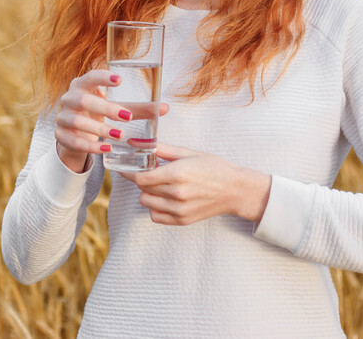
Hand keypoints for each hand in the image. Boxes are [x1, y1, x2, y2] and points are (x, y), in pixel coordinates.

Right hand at [54, 69, 169, 172]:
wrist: (75, 134)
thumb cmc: (97, 114)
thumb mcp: (116, 109)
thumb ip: (138, 109)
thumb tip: (165, 108)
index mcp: (82, 85)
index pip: (90, 76)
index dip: (103, 77)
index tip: (120, 80)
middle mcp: (69, 98)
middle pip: (84, 100)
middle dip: (106, 108)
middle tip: (126, 117)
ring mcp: (62, 117)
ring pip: (77, 121)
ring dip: (99, 129)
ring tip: (118, 136)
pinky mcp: (60, 135)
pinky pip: (73, 141)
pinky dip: (90, 146)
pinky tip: (105, 149)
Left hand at [118, 144, 271, 224]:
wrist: (235, 189)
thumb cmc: (214, 167)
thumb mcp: (188, 152)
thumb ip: (160, 149)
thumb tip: (137, 143)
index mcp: (178, 174)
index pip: (141, 177)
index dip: (131, 172)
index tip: (127, 167)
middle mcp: (177, 194)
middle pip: (142, 189)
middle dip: (143, 179)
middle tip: (152, 172)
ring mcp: (179, 210)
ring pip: (146, 203)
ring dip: (148, 193)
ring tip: (161, 185)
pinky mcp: (182, 220)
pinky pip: (155, 216)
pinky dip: (155, 207)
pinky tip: (165, 198)